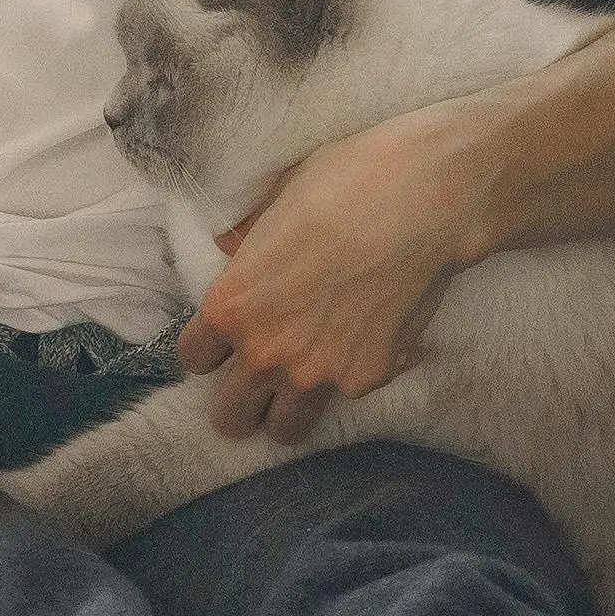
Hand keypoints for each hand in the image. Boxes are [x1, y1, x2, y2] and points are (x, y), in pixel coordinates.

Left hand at [173, 107, 493, 442]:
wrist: (421, 200)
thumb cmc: (342, 185)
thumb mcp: (274, 204)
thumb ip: (247, 245)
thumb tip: (232, 248)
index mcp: (232, 307)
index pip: (193, 359)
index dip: (209, 349)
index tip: (225, 340)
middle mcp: (266, 352)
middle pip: (230, 416)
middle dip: (238, 401)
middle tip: (256, 382)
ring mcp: (318, 374)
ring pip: (284, 430)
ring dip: (285, 412)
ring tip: (302, 383)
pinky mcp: (368, 379)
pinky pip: (344, 395)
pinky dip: (350, 377)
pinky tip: (365, 340)